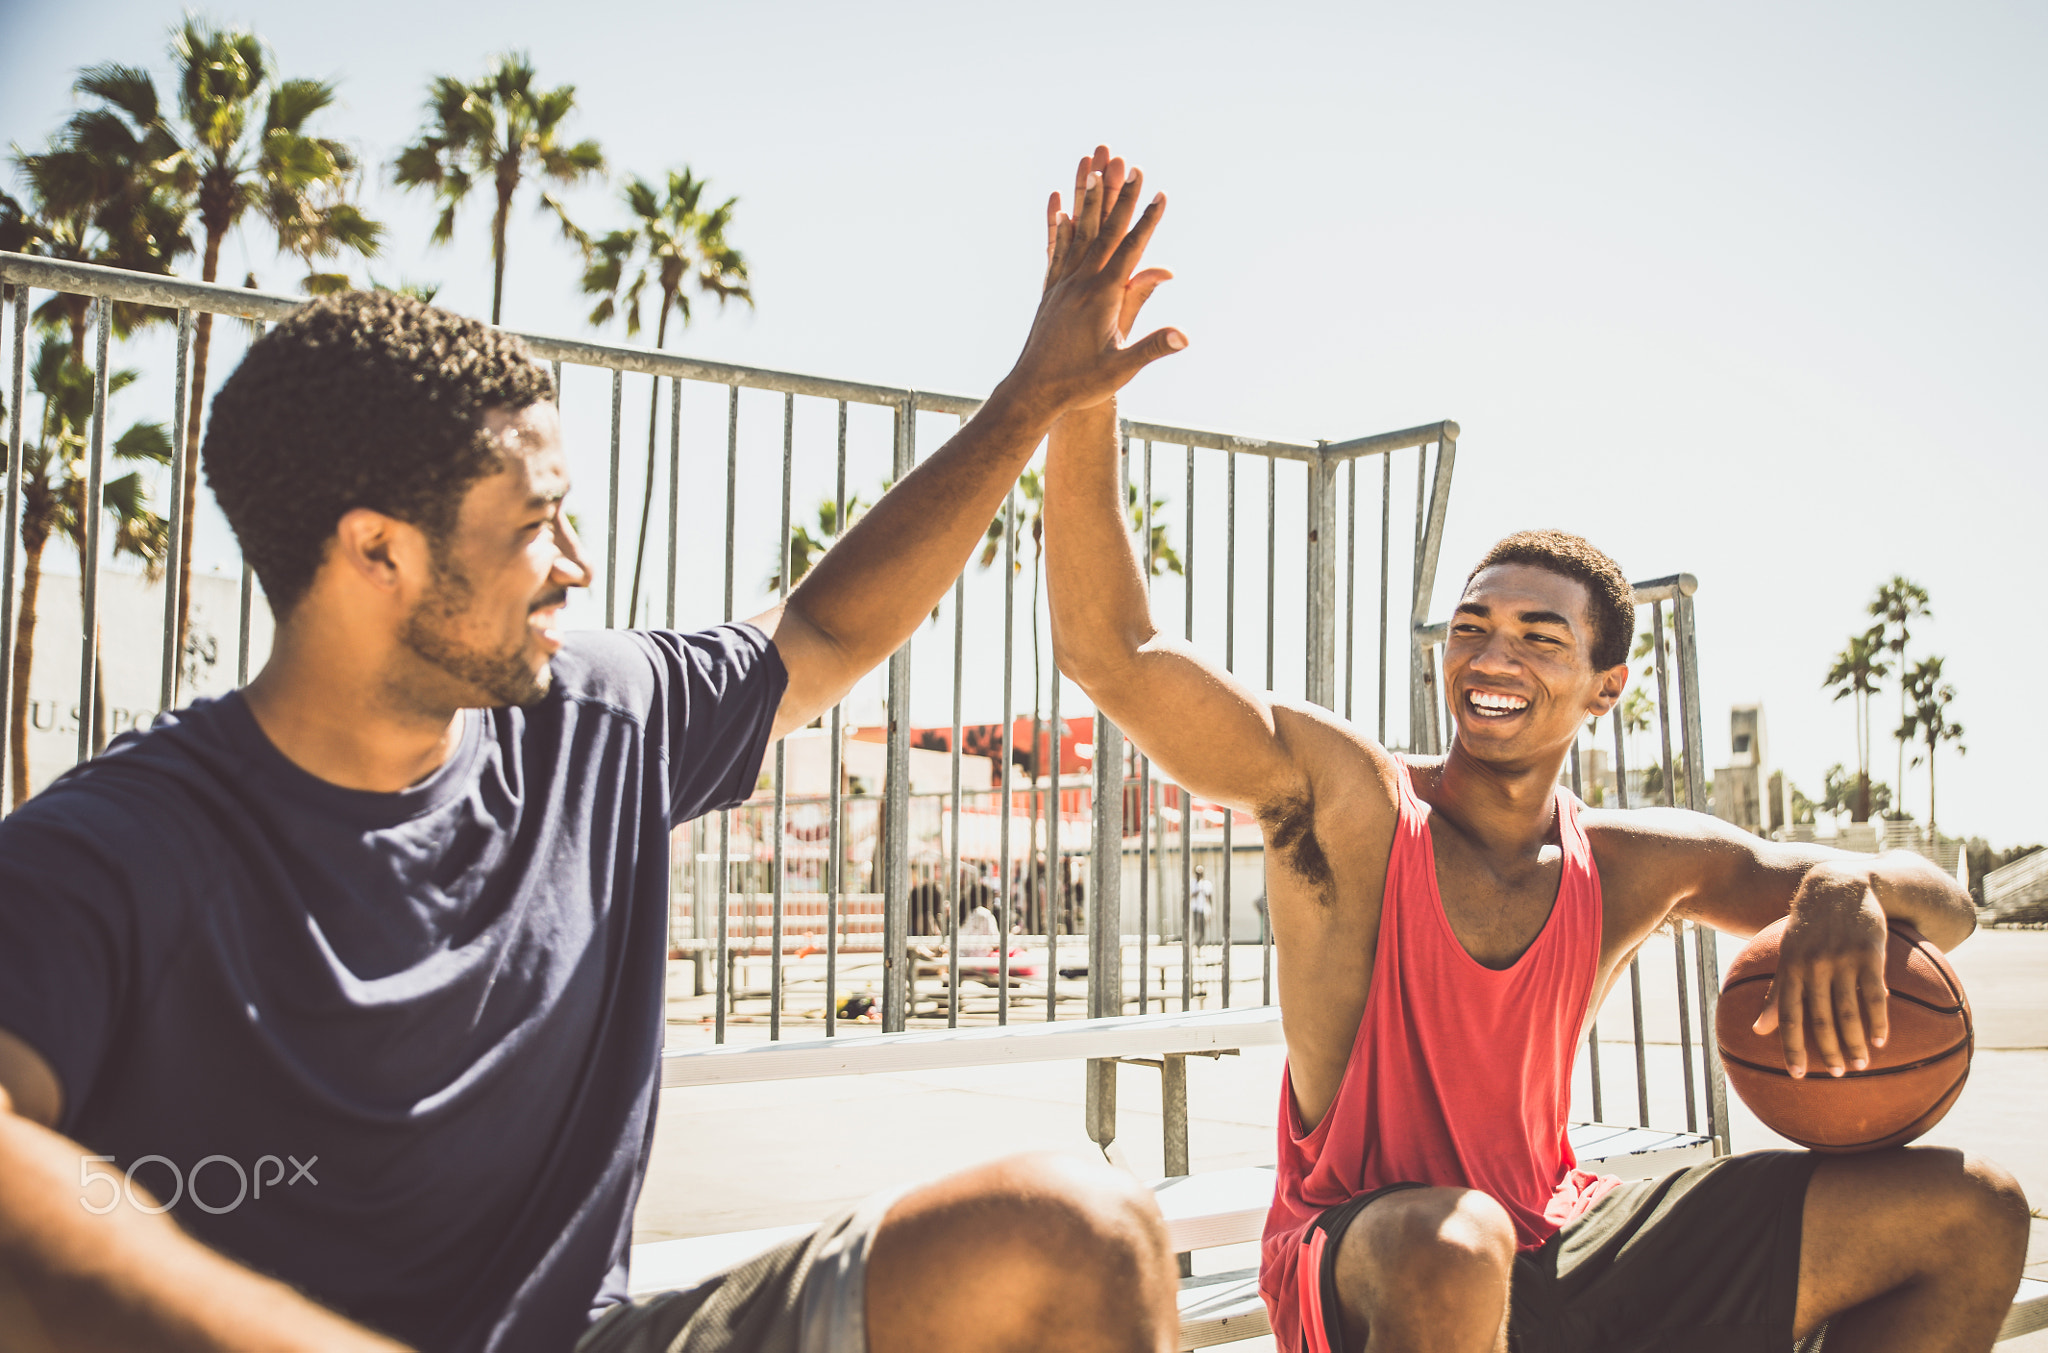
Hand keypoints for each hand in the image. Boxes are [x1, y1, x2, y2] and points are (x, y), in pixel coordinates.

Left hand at [1004, 145, 1185, 417]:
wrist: (1032, 393)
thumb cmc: (1079, 384)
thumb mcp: (1120, 369)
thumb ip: (1152, 347)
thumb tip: (1184, 335)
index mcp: (1101, 297)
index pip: (1129, 250)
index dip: (1146, 221)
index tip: (1158, 193)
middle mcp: (1079, 283)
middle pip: (1103, 231)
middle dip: (1118, 196)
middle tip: (1126, 163)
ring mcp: (1062, 285)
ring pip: (1078, 233)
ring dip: (1088, 201)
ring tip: (1091, 170)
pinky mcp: (1050, 293)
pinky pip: (1057, 251)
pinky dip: (1062, 228)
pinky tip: (1061, 212)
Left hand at [1752, 865, 1891, 1078]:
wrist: (1841, 884)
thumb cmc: (1810, 924)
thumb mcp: (1787, 951)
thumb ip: (1777, 991)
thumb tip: (1758, 1030)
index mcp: (1790, 966)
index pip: (1788, 1014)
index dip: (1791, 1046)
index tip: (1798, 1075)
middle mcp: (1814, 965)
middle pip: (1820, 1017)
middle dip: (1828, 1050)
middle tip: (1838, 1075)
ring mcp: (1842, 959)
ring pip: (1848, 1010)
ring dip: (1854, 1041)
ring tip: (1861, 1064)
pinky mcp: (1870, 953)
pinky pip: (1875, 993)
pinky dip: (1878, 1019)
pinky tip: (1882, 1039)